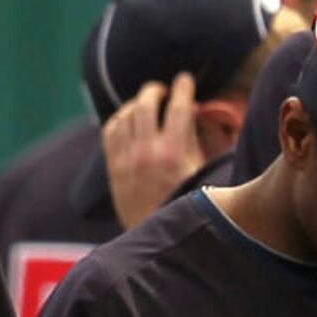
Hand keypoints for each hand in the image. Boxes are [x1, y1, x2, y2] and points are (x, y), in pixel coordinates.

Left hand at [99, 73, 211, 225]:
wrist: (159, 236)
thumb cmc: (190, 205)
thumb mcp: (205, 173)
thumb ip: (202, 140)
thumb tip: (197, 111)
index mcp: (176, 154)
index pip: (179, 106)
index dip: (183, 87)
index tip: (185, 79)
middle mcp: (148, 153)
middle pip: (147, 104)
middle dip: (156, 90)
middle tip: (164, 90)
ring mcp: (127, 161)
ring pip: (126, 115)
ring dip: (138, 103)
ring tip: (147, 103)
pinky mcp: (113, 169)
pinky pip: (110, 130)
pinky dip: (119, 119)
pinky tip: (128, 120)